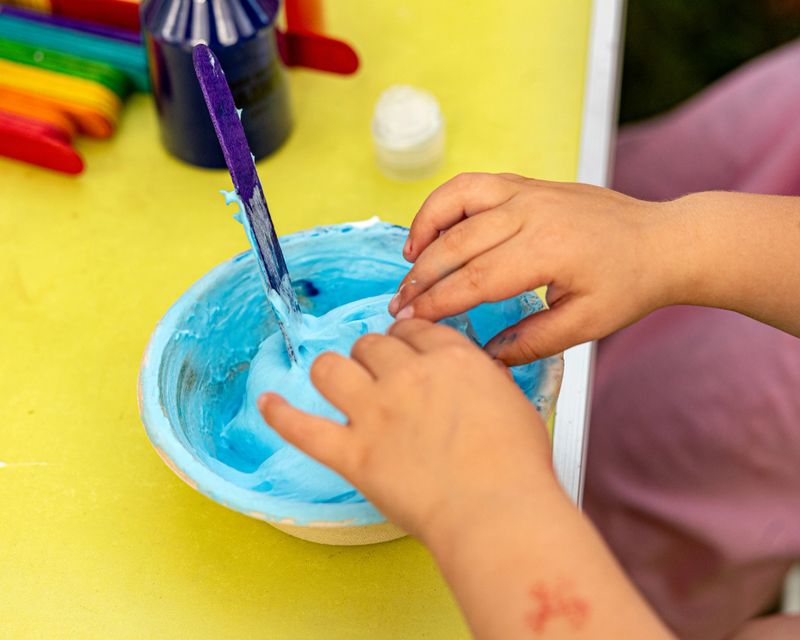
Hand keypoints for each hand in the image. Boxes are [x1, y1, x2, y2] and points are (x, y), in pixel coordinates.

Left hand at [257, 319, 557, 542]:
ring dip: (332, 371)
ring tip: (336, 381)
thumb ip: (481, 378)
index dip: (405, 340)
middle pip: (371, 344)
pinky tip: (267, 403)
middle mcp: (407, 376)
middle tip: (377, 375)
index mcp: (450, 359)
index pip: (414, 331)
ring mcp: (375, 413)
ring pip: (331, 368)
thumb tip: (467, 374)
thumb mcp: (512, 400)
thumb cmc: (516, 466)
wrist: (497, 511)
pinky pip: (301, 427)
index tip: (402, 349)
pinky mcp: (352, 453)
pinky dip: (279, 414)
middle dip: (371, 355)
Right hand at [389, 173, 675, 364]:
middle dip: (421, 278)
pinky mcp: (528, 183)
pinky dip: (444, 203)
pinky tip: (434, 229)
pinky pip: (473, 185)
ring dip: (425, 230)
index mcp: (548, 251)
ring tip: (408, 261)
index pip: (475, 279)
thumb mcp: (585, 326)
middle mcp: (532, 213)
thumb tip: (482, 357)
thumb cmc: (628, 286)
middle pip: (457, 244)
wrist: (663, 241)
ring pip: (457, 201)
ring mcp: (528, 191)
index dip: (436, 303)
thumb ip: (530, 342)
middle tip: (398, 305)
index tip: (409, 322)